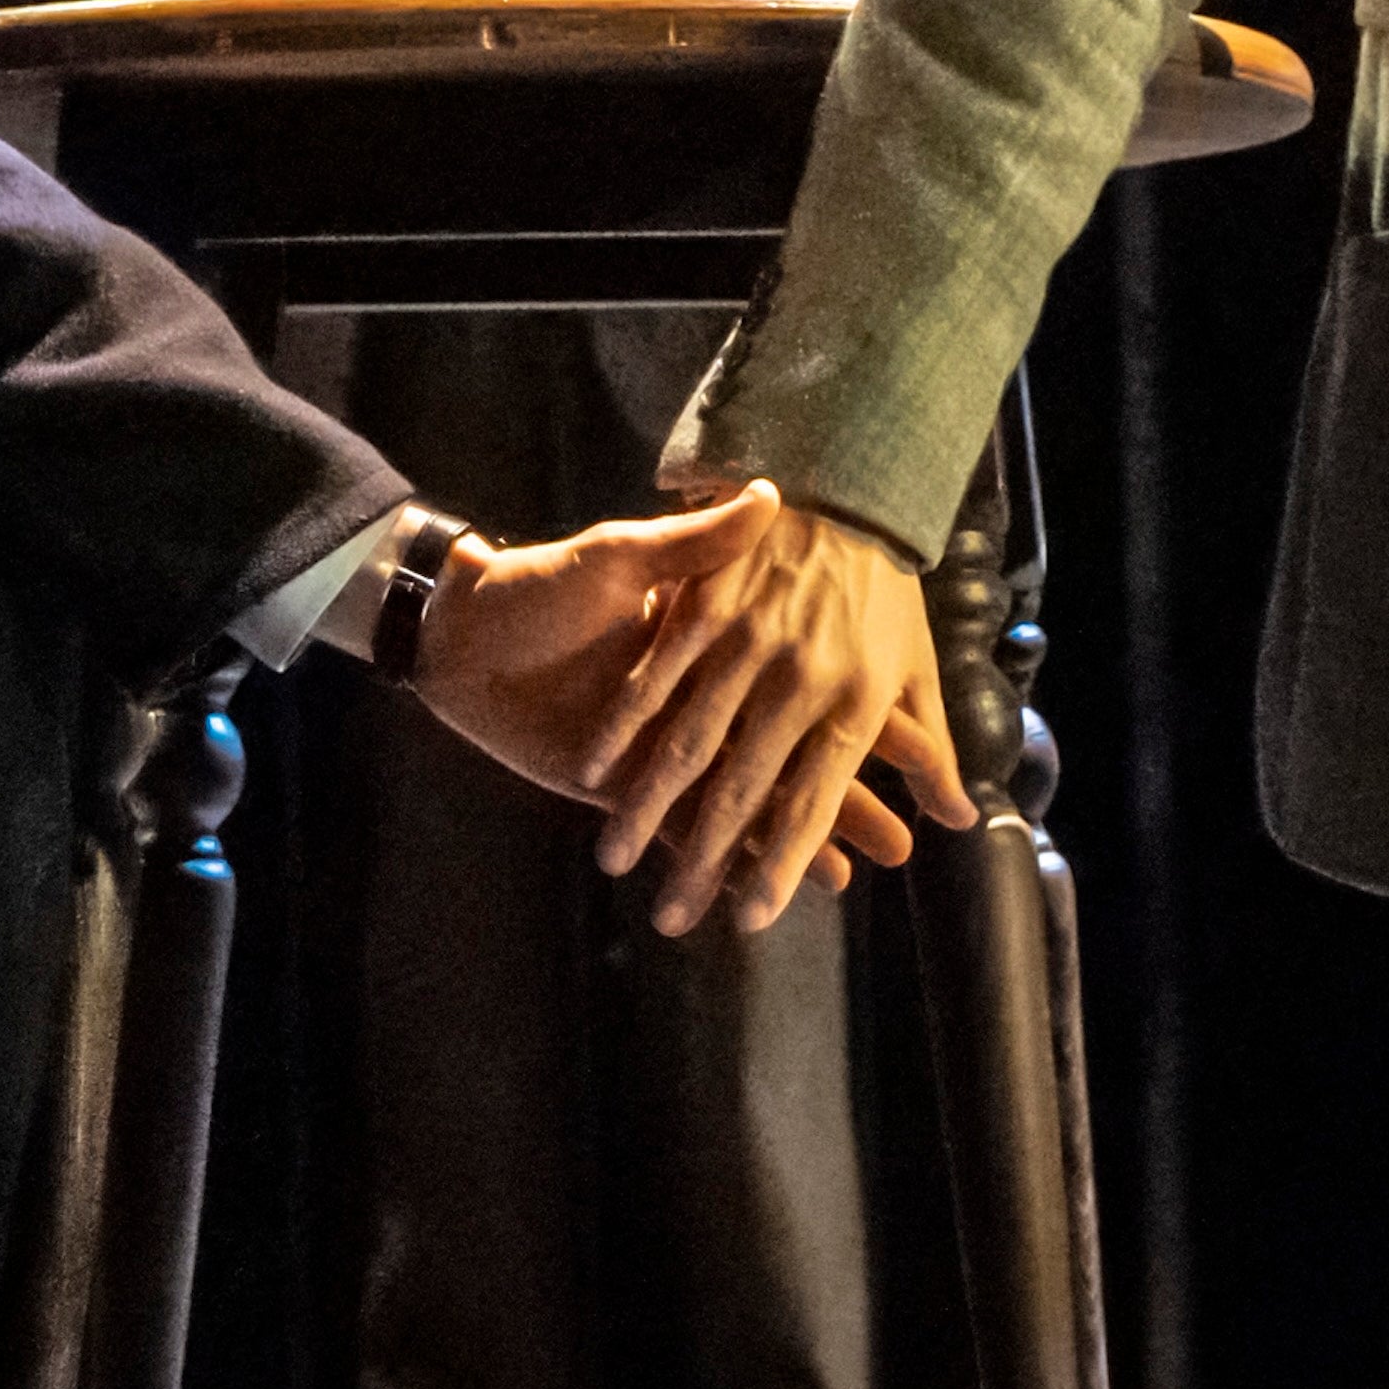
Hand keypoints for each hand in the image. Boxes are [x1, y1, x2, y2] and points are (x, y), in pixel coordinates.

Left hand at [403, 518, 915, 879]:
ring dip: (794, 847)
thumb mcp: (624, 556)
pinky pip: (684, 830)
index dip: (870, 730)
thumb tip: (770, 499)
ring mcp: (670, 751)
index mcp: (722, 644)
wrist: (464, 628)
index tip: (923, 758)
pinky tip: (761, 889)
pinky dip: (722, 860)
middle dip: (850, 804)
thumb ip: (696, 544)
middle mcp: (708, 703)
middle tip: (904, 849)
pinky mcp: (627, 787)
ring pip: (749, 806)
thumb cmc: (545, 582)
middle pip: (795, 761)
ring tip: (849, 886)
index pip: (815, 690)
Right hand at [565, 479, 974, 936]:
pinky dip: (624, 726)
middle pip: (741, 788)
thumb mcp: (916, 665)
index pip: (811, 801)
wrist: (849, 480)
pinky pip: (656, 676)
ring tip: (614, 859)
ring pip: (688, 741)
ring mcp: (745, 644)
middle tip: (670, 918)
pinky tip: (594, 771)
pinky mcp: (702, 605)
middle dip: (702, 859)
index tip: (750, 918)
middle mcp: (797, 681)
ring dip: (646, 806)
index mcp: (852, 703)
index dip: (783, 864)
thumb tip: (958, 818)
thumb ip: (934, 747)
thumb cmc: (885, 586)